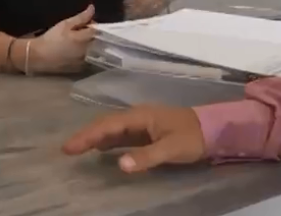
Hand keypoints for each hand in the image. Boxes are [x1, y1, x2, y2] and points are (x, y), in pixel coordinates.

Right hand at [32, 4, 96, 72]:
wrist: (37, 57)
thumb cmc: (51, 39)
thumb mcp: (65, 25)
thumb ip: (81, 18)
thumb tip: (92, 8)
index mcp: (84, 39)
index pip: (97, 30)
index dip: (92, 25)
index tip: (84, 24)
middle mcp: (88, 51)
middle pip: (98, 40)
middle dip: (92, 35)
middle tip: (80, 32)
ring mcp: (85, 61)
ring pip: (95, 51)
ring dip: (91, 45)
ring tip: (77, 42)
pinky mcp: (81, 69)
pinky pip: (90, 59)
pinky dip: (87, 54)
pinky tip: (75, 52)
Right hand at [62, 104, 205, 172]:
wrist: (214, 129)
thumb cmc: (193, 136)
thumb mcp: (171, 148)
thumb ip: (146, 156)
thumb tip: (119, 164)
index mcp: (141, 116)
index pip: (108, 125)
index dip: (87, 136)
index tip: (69, 147)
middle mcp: (138, 116)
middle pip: (106, 124)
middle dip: (86, 135)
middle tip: (67, 149)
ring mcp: (143, 123)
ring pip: (113, 128)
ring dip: (95, 137)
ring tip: (77, 148)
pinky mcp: (148, 131)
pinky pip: (122, 134)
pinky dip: (108, 140)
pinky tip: (103, 148)